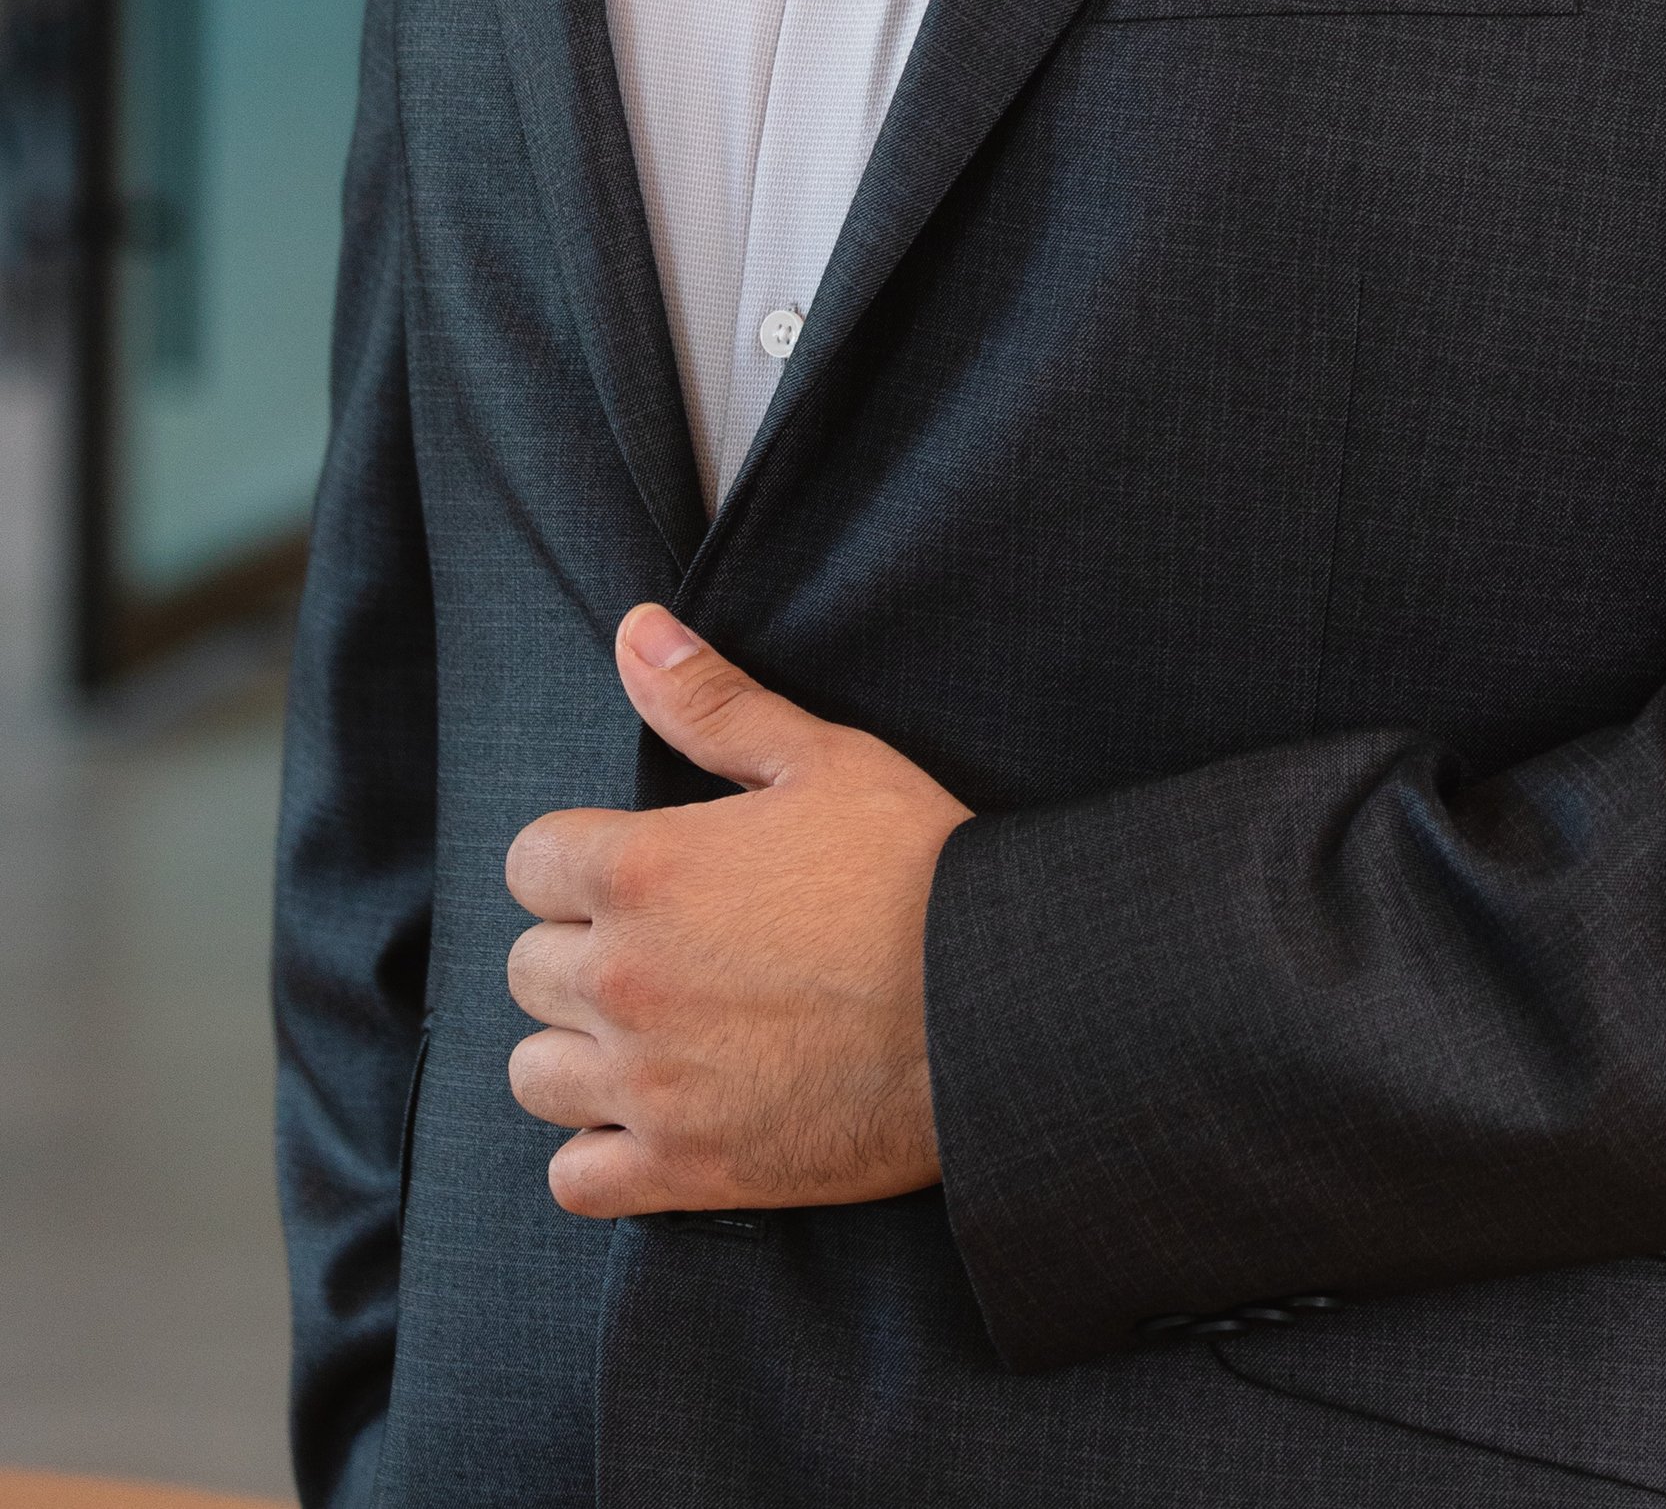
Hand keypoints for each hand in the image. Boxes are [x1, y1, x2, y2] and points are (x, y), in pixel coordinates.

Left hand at [503, 605, 970, 1217]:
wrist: (992, 1004)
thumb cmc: (913, 867)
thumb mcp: (822, 759)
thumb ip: (710, 701)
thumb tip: (634, 631)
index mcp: (641, 871)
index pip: (529, 863)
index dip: (580, 861)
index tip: (639, 874)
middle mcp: (622, 980)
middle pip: (527, 968)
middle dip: (582, 951)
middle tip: (663, 950)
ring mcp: (646, 1083)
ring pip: (535, 1073)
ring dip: (578, 1052)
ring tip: (648, 1035)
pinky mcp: (682, 1170)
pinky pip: (575, 1180)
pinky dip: (599, 1156)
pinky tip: (655, 1119)